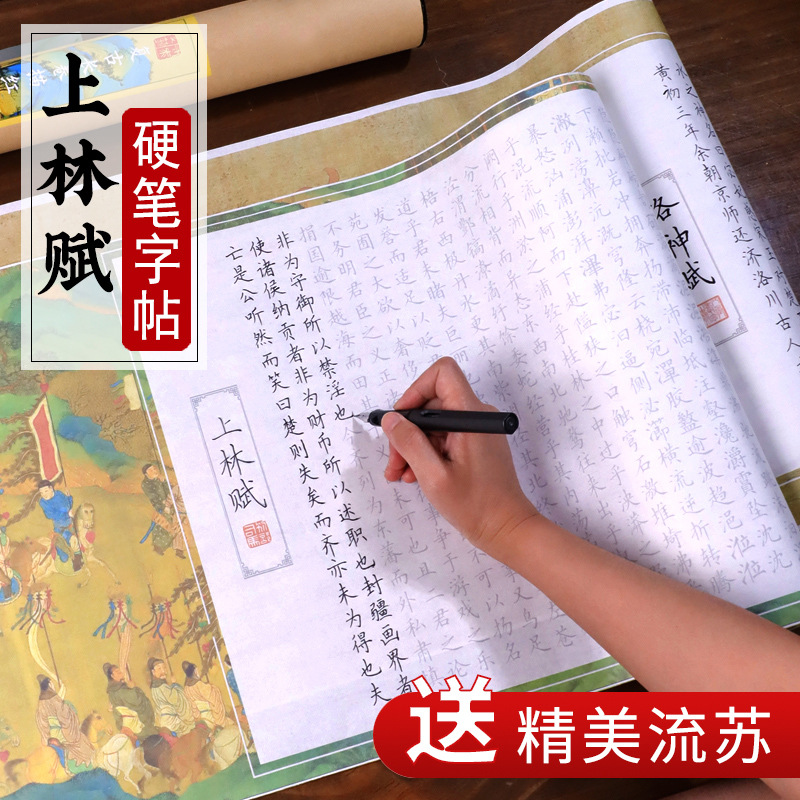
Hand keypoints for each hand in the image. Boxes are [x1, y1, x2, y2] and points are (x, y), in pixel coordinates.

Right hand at [381, 357, 537, 558]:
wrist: (507, 529)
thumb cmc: (476, 506)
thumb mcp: (434, 476)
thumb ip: (410, 443)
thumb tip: (391, 419)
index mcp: (471, 416)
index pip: (442, 374)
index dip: (416, 390)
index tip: (402, 420)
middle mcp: (476, 416)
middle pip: (432, 402)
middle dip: (407, 429)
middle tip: (394, 461)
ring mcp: (476, 430)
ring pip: (434, 422)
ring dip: (413, 446)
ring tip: (400, 475)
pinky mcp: (475, 443)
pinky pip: (443, 436)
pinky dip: (426, 452)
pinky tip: (414, 476)